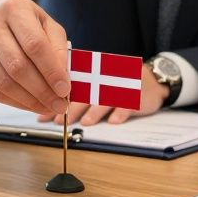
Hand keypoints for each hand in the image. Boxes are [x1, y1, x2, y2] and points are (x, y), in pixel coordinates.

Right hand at [0, 0, 69, 114]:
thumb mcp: (47, 24)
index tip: (65, 89)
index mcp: (13, 9)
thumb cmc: (26, 23)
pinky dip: (16, 103)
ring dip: (30, 101)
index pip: (35, 45)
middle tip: (60, 104)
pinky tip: (31, 104)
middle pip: (17, 66)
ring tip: (48, 106)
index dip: (51, 71)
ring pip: (4, 83)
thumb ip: (58, 48)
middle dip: (42, 91)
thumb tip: (62, 80)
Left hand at [39, 63, 169, 125]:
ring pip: (106, 99)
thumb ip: (78, 92)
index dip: (57, 101)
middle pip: (86, 94)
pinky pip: (129, 104)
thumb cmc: (120, 84)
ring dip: (95, 111)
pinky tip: (113, 121)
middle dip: (72, 108)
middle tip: (60, 120)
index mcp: (93, 74)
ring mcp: (122, 88)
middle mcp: (106, 80)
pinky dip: (121, 113)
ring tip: (86, 122)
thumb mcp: (99, 82)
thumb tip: (49, 104)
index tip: (45, 115)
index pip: (71, 87)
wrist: (152, 81)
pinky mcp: (137, 96)